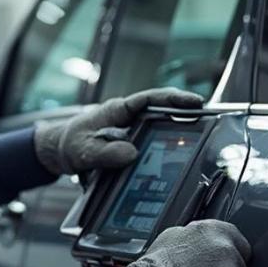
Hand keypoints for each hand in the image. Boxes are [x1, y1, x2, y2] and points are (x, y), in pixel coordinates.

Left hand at [33, 87, 202, 175]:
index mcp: (117, 111)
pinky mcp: (131, 148)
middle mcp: (128, 119)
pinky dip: (163, 155)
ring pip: (159, 132)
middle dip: (185, 115)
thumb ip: (103, 152)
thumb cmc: (69, 144)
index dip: (172, 98)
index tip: (194, 102)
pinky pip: (151, 149)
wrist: (58, 152)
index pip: (149, 99)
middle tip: (209, 122)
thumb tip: (130, 153)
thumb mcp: (82, 150)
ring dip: (177, 136)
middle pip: (162, 112)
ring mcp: (131, 133)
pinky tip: (175, 168)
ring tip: (200, 145)